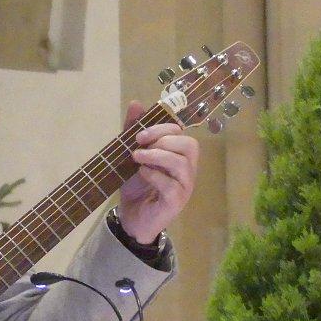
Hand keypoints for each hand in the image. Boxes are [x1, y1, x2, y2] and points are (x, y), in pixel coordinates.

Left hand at [117, 100, 199, 243]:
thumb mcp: (131, 155)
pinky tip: (142, 174)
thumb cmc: (136, 185)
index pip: (181, 133)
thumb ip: (134, 130)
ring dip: (157, 156)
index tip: (138, 135)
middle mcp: (187, 170)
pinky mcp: (177, 202)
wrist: (131, 217)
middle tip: (139, 146)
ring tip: (137, 158)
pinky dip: (154, 175)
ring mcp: (185, 187)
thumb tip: (136, 103)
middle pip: (189, 145)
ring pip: (182, 164)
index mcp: (179, 156)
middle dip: (162, 140)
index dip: (161, 129)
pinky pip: (172, 185)